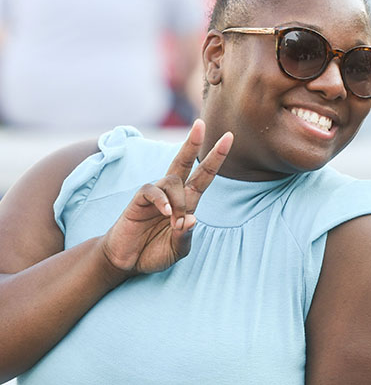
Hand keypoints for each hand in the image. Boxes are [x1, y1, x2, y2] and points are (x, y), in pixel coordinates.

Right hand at [101, 120, 232, 274]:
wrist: (126, 260)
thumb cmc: (154, 252)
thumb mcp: (177, 250)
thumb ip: (185, 237)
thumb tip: (192, 219)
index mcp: (188, 202)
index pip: (204, 175)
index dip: (216, 157)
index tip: (229, 138)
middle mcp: (173, 193)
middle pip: (184, 162)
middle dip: (194, 143)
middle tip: (202, 123)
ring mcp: (155, 195)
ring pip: (173, 181)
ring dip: (179, 201)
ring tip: (175, 222)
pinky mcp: (139, 199)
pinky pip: (152, 190)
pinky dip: (162, 200)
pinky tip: (166, 213)